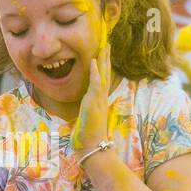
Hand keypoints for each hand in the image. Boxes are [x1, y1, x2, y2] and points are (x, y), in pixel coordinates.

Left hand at [71, 35, 111, 153]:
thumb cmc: (88, 137)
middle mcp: (101, 98)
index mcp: (99, 101)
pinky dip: (95, 72)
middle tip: (107, 44)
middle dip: (106, 59)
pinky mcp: (95, 103)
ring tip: (104, 46)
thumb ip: (86, 112)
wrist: (93, 147)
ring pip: (104, 76)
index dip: (103, 67)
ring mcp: (99, 100)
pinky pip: (96, 84)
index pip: (103, 80)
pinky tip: (94, 61)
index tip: (103, 55)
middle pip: (106, 74)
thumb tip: (83, 111)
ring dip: (103, 60)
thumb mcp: (86, 120)